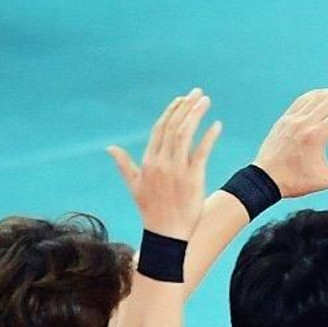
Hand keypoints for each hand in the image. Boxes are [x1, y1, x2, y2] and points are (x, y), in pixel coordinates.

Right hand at [108, 89, 218, 239]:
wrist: (166, 233)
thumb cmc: (151, 210)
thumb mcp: (134, 185)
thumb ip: (124, 164)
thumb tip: (110, 148)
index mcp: (149, 161)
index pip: (160, 129)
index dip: (171, 112)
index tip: (182, 99)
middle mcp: (162, 162)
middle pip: (174, 127)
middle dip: (186, 107)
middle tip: (198, 93)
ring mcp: (177, 170)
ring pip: (186, 135)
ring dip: (196, 115)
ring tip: (206, 101)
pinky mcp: (193, 178)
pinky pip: (202, 152)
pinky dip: (209, 137)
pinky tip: (217, 125)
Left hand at [252, 88, 327, 197]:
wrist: (265, 179)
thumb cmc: (296, 182)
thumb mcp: (326, 180)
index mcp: (316, 136)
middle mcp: (304, 123)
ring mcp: (292, 119)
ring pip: (317, 97)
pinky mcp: (284, 119)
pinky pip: (302, 100)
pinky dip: (316, 95)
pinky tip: (323, 95)